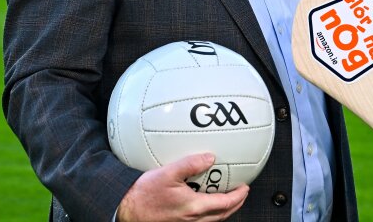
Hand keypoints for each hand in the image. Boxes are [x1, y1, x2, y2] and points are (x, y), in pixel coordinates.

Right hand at [118, 153, 248, 221]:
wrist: (128, 211)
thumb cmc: (144, 194)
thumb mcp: (168, 173)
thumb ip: (190, 164)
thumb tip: (210, 157)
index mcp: (194, 207)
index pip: (225, 204)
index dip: (238, 196)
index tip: (245, 187)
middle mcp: (193, 219)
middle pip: (223, 215)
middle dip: (236, 204)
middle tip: (241, 193)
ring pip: (213, 220)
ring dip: (224, 210)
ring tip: (228, 198)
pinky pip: (202, 221)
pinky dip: (211, 213)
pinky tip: (206, 204)